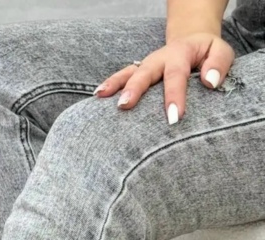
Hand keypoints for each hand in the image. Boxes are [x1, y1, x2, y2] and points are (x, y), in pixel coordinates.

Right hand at [93, 33, 235, 123]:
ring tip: (101, 96)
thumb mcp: (222, 52)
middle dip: (135, 89)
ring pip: (129, 73)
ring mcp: (145, 66)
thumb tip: (210, 82)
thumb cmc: (207, 53)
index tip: (175, 118)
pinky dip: (109, 84)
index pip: (177, 76)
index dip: (174, 96)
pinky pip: (121, 77)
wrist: (192, 41)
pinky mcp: (137, 72)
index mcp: (180, 54)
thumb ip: (218, 64)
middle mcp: (159, 58)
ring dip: (115, 85)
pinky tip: (97, 95)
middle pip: (145, 73)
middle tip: (125, 106)